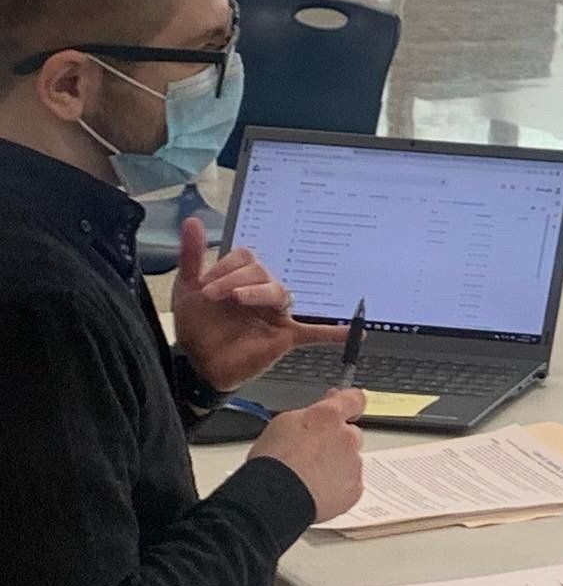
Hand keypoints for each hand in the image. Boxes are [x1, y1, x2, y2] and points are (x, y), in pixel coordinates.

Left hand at [172, 217, 347, 392]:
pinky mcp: (284, 337)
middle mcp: (262, 292)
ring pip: (280, 292)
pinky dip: (332, 332)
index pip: (246, 259)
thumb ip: (192, 256)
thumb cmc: (197, 326)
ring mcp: (276, 315)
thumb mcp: (187, 288)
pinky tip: (352, 332)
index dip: (226, 268)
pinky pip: (313, 332)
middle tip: (215, 297)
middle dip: (235, 280)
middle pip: (262, 272)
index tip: (205, 287)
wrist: (197, 364)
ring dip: (259, 292)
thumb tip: (193, 221)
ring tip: (240, 299)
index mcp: (243, 278)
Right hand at [247, 390, 365, 521]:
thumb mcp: (284, 423)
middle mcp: (346, 437)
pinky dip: (338, 488)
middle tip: (313, 455)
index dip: (350, 403)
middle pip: (350, 435)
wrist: (275, 497)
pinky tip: (316, 491)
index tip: (348, 408)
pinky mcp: (355, 488)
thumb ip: (311, 414)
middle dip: (337, 443)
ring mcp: (353, 464)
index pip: (353, 399)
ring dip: (336, 466)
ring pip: (350, 461)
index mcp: (328, 416)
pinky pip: (350, 484)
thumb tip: (322, 408)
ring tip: (308, 478)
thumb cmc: (273, 462)